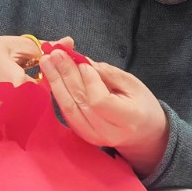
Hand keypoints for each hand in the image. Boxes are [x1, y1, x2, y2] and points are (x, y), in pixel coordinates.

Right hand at [0, 36, 39, 125]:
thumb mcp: (11, 44)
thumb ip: (41, 48)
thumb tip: (68, 44)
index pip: (21, 85)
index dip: (36, 90)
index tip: (42, 88)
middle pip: (15, 105)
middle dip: (29, 104)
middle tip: (34, 99)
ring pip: (6, 117)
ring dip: (18, 113)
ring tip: (21, 104)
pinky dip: (4, 119)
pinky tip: (6, 109)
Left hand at [40, 48, 169, 175]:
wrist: (144, 132)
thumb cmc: (142, 104)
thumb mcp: (134, 85)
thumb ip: (108, 74)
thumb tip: (82, 61)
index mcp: (128, 119)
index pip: (100, 101)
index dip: (89, 81)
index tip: (83, 62)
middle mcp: (109, 132)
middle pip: (81, 102)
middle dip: (66, 75)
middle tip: (56, 54)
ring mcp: (94, 137)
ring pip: (69, 108)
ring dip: (55, 83)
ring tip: (47, 62)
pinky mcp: (83, 135)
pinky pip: (67, 113)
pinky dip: (58, 94)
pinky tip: (52, 78)